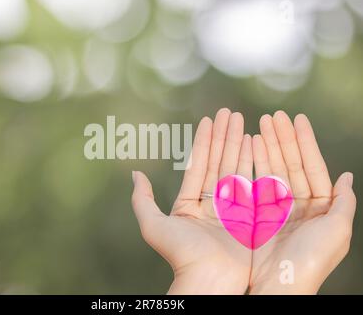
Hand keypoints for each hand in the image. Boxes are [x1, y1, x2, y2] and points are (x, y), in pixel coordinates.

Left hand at [131, 109, 251, 293]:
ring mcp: (232, 207)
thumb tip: (135, 173)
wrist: (209, 279)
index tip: (209, 119)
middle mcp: (212, 203)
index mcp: (190, 204)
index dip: (204, 141)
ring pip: (235, 167)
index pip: (198, 165)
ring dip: (238, 143)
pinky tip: (255, 142)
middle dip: (224, 136)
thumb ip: (142, 199)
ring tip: (241, 119)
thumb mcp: (153, 225)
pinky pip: (252, 182)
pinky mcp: (250, 214)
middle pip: (218, 161)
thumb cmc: (180, 254)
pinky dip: (253, 161)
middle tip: (229, 111)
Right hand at [249, 111, 355, 293]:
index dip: (305, 142)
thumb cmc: (311, 260)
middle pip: (290, 163)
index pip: (312, 166)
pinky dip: (253, 163)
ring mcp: (277, 207)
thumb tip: (347, 176)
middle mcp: (299, 204)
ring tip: (260, 124)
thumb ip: (343, 202)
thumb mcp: (337, 230)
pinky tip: (250, 146)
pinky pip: (256, 182)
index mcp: (321, 207)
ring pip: (272, 169)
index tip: (297, 119)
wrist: (279, 284)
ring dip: (267, 146)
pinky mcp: (258, 212)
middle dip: (283, 138)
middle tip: (273, 116)